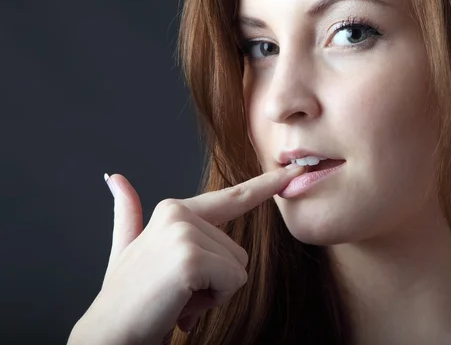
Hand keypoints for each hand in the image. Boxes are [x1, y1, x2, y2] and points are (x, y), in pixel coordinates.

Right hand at [68, 165, 303, 344]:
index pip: (231, 197)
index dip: (265, 185)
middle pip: (238, 251)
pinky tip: (182, 303)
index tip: (293, 172)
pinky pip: (234, 282)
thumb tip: (114, 178)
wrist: (107, 333)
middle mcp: (180, 214)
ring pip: (238, 268)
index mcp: (173, 210)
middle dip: (215, 280)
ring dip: (214, 292)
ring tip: (178, 296)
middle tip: (178, 291)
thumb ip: (128, 212)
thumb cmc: (128, 296)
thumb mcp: (128, 246)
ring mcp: (185, 234)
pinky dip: (214, 301)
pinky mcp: (191, 259)